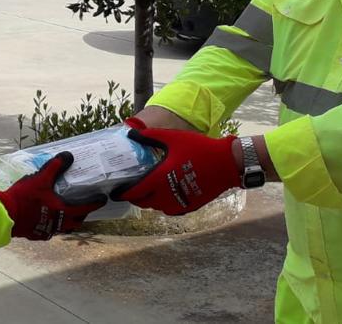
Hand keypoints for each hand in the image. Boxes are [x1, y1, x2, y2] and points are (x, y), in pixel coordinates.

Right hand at [0, 152, 106, 240]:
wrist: (5, 215)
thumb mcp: (41, 179)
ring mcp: (46, 231)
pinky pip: (48, 231)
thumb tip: (68, 156)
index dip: (94, 204)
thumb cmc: (25, 197)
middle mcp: (57, 224)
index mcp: (62, 212)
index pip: (84, 208)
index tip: (102, 200)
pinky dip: (52, 225)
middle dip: (81, 215)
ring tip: (65, 213)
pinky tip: (46, 219)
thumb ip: (55, 166)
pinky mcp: (35, 235)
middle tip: (83, 207)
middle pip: (75, 222)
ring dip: (67, 221)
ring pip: (62, 228)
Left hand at [113, 118, 239, 215]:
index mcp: (159, 180)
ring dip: (149, 199)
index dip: (123, 192)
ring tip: (149, 187)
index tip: (116, 191)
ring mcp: (178, 203)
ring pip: (156, 206)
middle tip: (132, 187)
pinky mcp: (188, 206)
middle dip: (135, 196)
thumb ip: (150, 137)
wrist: (226, 164)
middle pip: (143, 202)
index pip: (134, 192)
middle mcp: (166, 196)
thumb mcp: (172, 138)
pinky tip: (166, 191)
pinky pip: (169, 208)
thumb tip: (131, 133)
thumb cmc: (198, 149)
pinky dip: (164, 202)